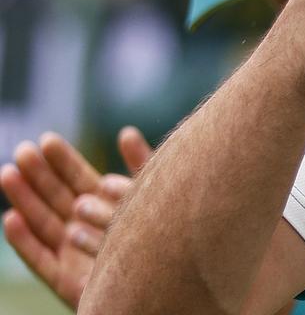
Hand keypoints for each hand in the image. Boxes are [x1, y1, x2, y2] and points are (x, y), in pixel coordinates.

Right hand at [1, 127, 151, 308]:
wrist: (172, 288)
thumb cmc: (169, 238)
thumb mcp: (154, 198)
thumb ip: (141, 167)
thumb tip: (125, 132)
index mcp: (106, 208)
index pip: (79, 179)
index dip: (63, 161)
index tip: (47, 140)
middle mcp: (86, 229)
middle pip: (57, 198)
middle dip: (39, 175)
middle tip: (24, 151)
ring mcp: (74, 255)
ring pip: (44, 224)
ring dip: (25, 200)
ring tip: (9, 174)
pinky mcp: (67, 282)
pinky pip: (41, 261)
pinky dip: (24, 241)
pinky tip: (11, 219)